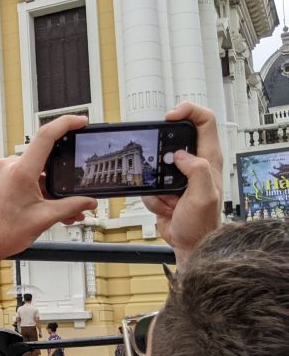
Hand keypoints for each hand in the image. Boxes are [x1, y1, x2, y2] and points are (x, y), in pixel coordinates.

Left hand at [0, 114, 96, 263]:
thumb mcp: (43, 219)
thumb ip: (71, 207)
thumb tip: (88, 202)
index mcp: (20, 171)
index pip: (46, 135)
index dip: (66, 124)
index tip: (81, 122)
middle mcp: (9, 167)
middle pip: (46, 161)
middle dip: (65, 177)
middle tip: (79, 192)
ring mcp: (3, 173)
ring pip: (37, 174)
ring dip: (53, 190)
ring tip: (66, 211)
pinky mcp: (0, 181)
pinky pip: (26, 180)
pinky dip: (40, 192)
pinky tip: (50, 208)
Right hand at [142, 102, 222, 263]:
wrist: (189, 243)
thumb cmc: (202, 223)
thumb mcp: (204, 195)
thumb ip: (196, 170)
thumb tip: (180, 155)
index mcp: (208, 159)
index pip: (204, 121)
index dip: (187, 111)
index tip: (169, 116)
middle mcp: (194, 163)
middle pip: (173, 140)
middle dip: (161, 156)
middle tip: (162, 170)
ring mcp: (178, 175)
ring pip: (155, 165)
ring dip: (156, 185)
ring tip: (170, 200)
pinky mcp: (164, 188)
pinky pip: (148, 185)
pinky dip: (152, 198)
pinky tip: (166, 208)